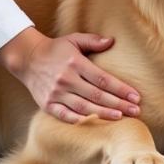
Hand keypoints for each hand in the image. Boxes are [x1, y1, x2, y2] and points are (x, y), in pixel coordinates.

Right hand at [0, 28, 142, 123]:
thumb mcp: (73, 39)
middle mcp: (66, 78)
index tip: (135, 96)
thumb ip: (92, 41)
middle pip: (96, 95)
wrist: (27, 58)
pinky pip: (63, 115)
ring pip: (83, 107)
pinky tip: (91, 123)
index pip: (102, 78)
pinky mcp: (47, 103)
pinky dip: (76, 120)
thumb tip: (112, 41)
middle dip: (118, 104)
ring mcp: (56, 92)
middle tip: (135, 111)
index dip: (120, 89)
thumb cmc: (55, 49)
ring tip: (120, 117)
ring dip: (102, 113)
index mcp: (75, 62)